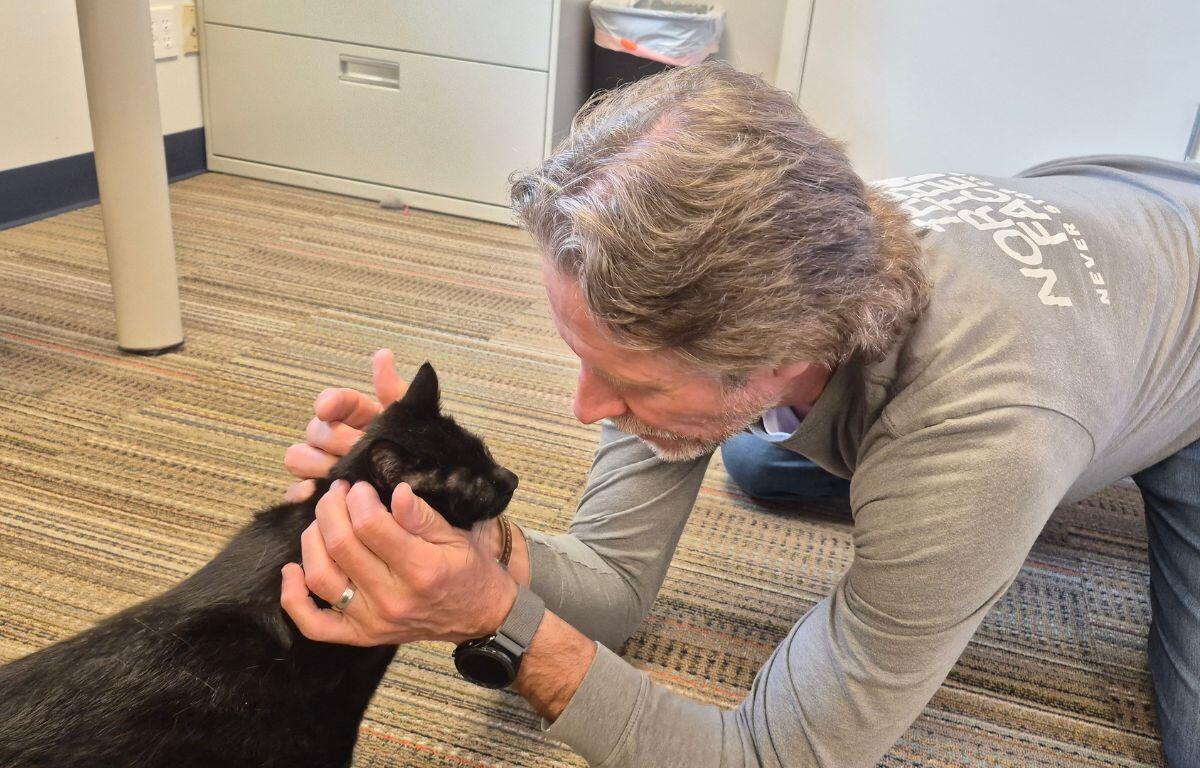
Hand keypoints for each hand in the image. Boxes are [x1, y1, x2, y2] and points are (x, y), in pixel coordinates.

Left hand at [279, 479, 517, 646]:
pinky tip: (292, 570)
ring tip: (322, 520)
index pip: (370, 526)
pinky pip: (314, 625)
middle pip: (341, 547)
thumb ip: (423, 515)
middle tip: (337, 492)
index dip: (358, 498)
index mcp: (421, 569)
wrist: (481, 616)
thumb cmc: (470, 569)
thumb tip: (396, 491)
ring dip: (311, 541)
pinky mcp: (361, 635)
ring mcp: (373, 621)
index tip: (360, 486)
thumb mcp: (457, 535)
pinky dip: (294, 599)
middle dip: (331, 509)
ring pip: (321, 578)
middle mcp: (393, 599)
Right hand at [282, 349, 406, 502]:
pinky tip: (321, 492)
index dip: (329, 402)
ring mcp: (320, 463)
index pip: (333, 400)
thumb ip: (394, 390)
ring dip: (316, 463)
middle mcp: (331, 435)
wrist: (416, 486)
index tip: (327, 408)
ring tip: (341, 474)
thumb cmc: (407, 448)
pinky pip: (296, 489)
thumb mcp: (407, 420)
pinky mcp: (314, 490)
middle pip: (314, 430)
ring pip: (297, 456)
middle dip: (334, 440)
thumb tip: (383, 354)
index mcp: (353, 414)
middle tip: (355, 452)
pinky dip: (304, 491)